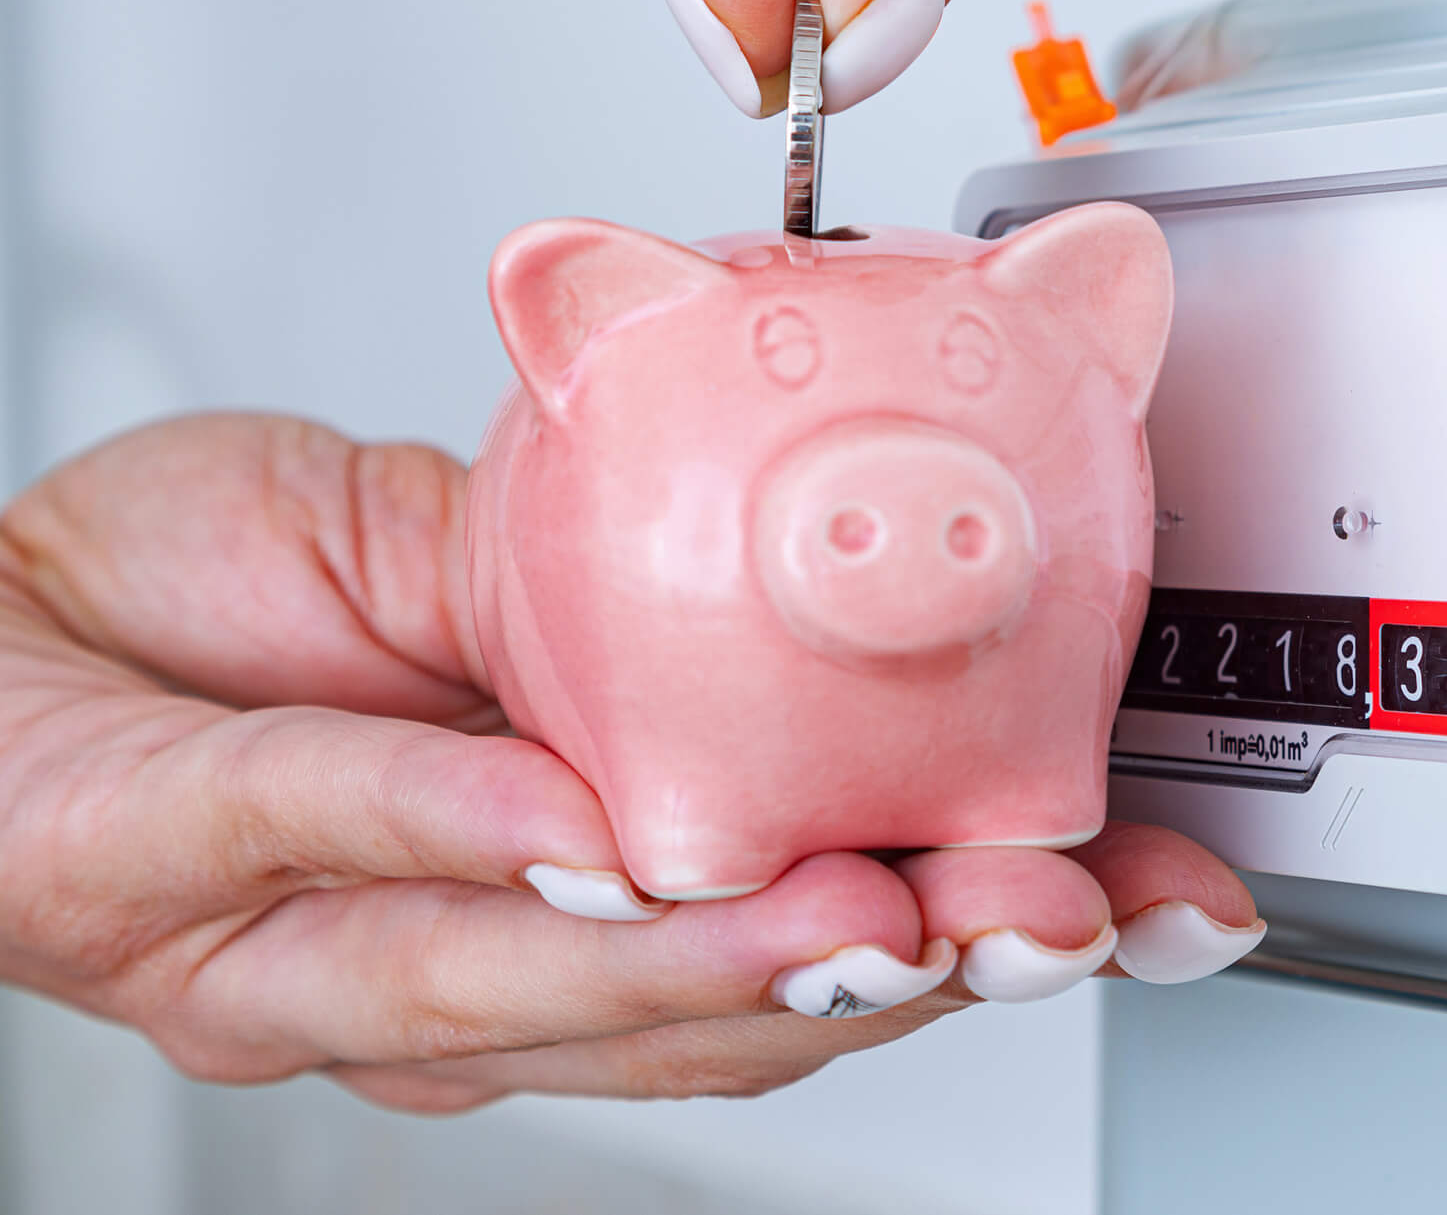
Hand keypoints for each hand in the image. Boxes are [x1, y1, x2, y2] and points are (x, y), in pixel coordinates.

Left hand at [0, 415, 1260, 1110]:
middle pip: (730, 1013)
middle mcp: (484, 973)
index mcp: (592, 894)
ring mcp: (331, 967)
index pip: (833, 941)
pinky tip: (586, 840)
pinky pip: (342, 876)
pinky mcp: (176, 898)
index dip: (1009, 936)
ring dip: (728, 952)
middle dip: (913, 970)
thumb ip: (631, 597)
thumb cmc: (229, 604)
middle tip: (1040, 922)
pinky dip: (477, 852)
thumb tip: (823, 537)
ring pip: (559, 993)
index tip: (1166, 908)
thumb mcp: (471, 563)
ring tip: (863, 910)